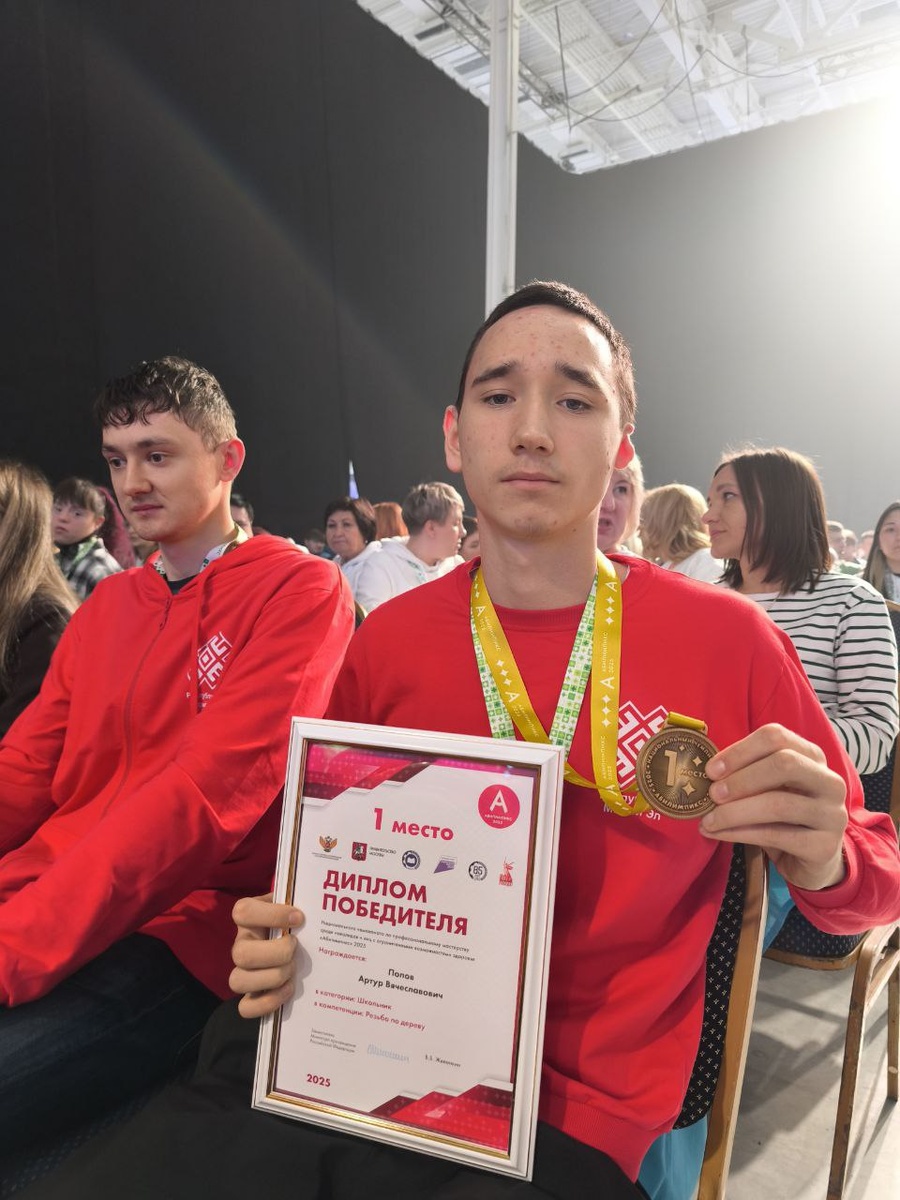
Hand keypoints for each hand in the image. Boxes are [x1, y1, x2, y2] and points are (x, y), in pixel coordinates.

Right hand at [230, 894, 302, 1017]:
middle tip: (296, 947)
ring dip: (273, 977)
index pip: (244, 911)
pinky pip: (245, 1008)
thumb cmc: (293, 921)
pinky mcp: (250, 995)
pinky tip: (289, 989)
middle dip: (276, 953)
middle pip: (241, 954)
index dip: (272, 915)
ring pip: (238, 981)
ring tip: (293, 969)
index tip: (299, 918)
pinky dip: (269, 1002)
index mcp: (248, 918)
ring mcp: (242, 971)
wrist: (292, 942)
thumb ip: (298, 902)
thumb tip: (318, 906)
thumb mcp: (292, 906)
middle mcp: (240, 944)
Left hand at [701, 724, 847, 891]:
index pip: (776, 737)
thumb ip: (746, 777)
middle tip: (712, 794)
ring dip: (735, 812)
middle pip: (785, 764)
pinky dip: (740, 834)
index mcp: (812, 757)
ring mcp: (832, 814)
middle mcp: (829, 781)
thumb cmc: (783, 818)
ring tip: (708, 820)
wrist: (812, 860)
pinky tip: (719, 834)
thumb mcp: (768, 790)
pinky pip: (776, 835)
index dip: (740, 750)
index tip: (712, 770)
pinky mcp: (824, 846)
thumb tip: (706, 777)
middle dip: (741, 779)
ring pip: (778, 804)